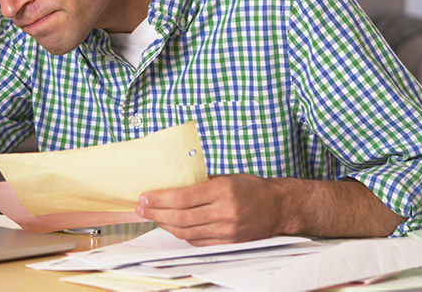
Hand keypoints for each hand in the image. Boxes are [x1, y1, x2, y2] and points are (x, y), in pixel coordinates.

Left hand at [136, 174, 284, 245]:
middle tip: (142, 208)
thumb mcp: (227, 177)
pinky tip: (172, 225)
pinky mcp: (228, 243)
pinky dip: (181, 233)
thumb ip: (200, 182)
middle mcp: (224, 212)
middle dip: (156, 213)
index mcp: (223, 190)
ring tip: (153, 216)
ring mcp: (227, 231)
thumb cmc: (252, 188)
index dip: (159, 199)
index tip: (144, 197)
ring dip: (165, 225)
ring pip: (185, 232)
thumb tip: (171, 184)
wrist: (279, 208)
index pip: (182, 198)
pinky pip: (197, 241)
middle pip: (180, 217)